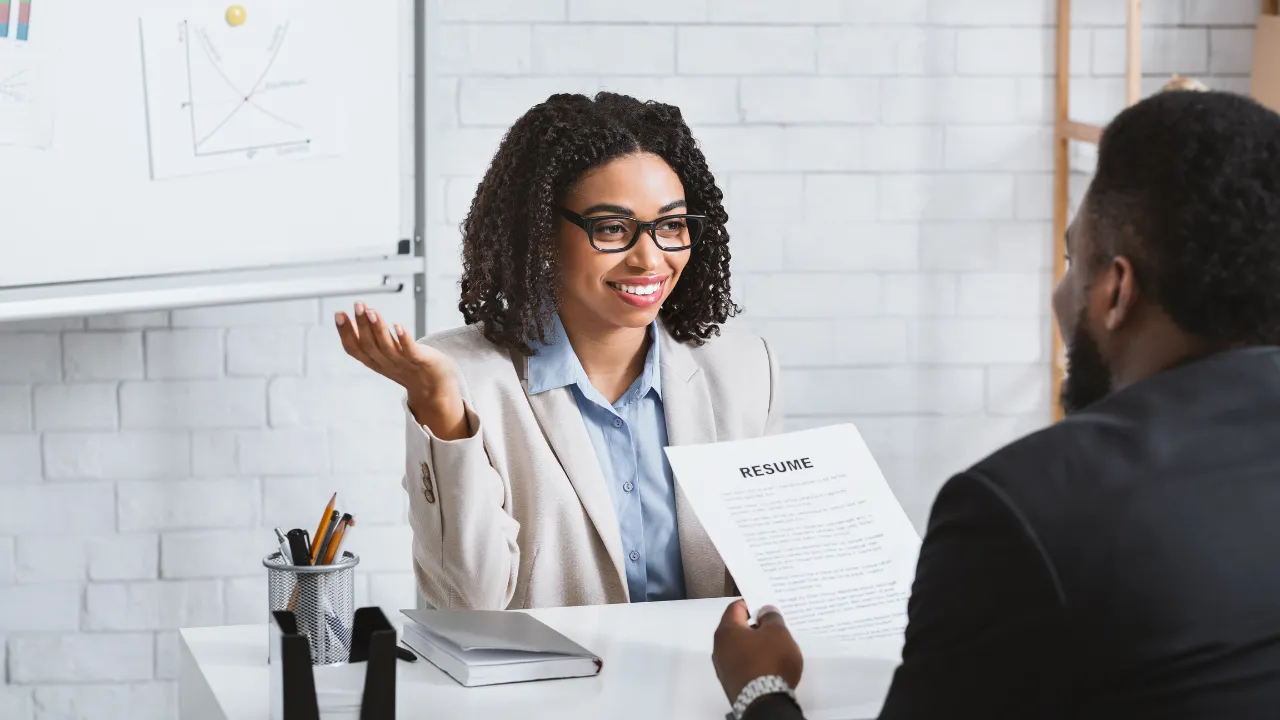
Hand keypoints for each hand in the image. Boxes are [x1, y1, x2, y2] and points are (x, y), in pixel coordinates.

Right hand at [334, 303, 466, 438]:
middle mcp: (385, 364)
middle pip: (369, 345)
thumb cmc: (408, 367)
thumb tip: (351, 321)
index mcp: (374, 362)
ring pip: (386, 346)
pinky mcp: (420, 361)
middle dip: (362, 324)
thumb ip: (367, 341)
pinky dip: (403, 339)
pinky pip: (410, 351)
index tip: (339, 314)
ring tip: (372, 311)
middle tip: (357, 305)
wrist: (434, 388)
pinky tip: (398, 325)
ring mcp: (403, 363)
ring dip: (378, 328)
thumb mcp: (382, 355)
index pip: (354, 349)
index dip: (345, 332)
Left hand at [712, 600, 803, 705]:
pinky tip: (768, 664)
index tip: (766, 605)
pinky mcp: (731, 683)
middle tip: (773, 625)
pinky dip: (753, 660)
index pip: (735, 608)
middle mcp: (719, 648)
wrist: (765, 702)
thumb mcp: (778, 633)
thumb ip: (771, 617)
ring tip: (774, 645)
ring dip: (754, 644)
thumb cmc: (770, 661)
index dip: (751, 603)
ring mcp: (723, 668)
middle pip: (736, 629)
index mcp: (726, 631)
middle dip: (754, 625)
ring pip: (739, 648)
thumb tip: (764, 611)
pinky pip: (741, 664)